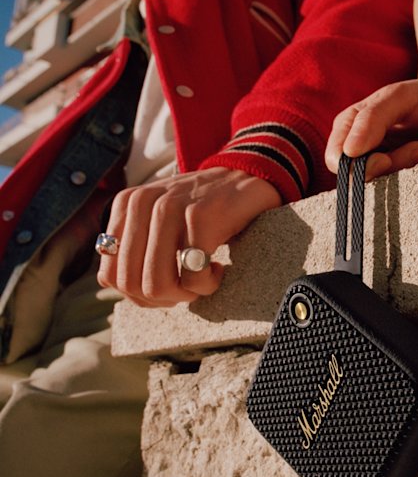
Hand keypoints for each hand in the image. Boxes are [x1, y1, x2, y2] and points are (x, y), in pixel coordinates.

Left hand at [96, 167, 280, 306]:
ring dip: (185, 294)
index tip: (169, 286)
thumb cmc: (204, 210)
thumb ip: (136, 246)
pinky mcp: (200, 217)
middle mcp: (142, 203)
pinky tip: (219, 269)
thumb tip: (123, 290)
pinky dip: (208, 284)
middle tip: (188, 287)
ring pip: (157, 285)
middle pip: (131, 284)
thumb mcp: (159, 221)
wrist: (248, 178)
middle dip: (163, 298)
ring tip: (203, 280)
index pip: (110, 275)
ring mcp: (170, 208)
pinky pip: (192, 278)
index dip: (139, 295)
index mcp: (126, 204)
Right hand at [325, 77, 417, 178]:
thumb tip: (349, 152)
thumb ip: (372, 119)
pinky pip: (411, 186)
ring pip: (387, 184)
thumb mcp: (399, 97)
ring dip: (413, 167)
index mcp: (350, 127)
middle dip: (395, 165)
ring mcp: (385, 164)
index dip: (358, 168)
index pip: (337, 161)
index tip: (385, 159)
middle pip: (363, 177)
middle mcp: (362, 149)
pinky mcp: (407, 175)